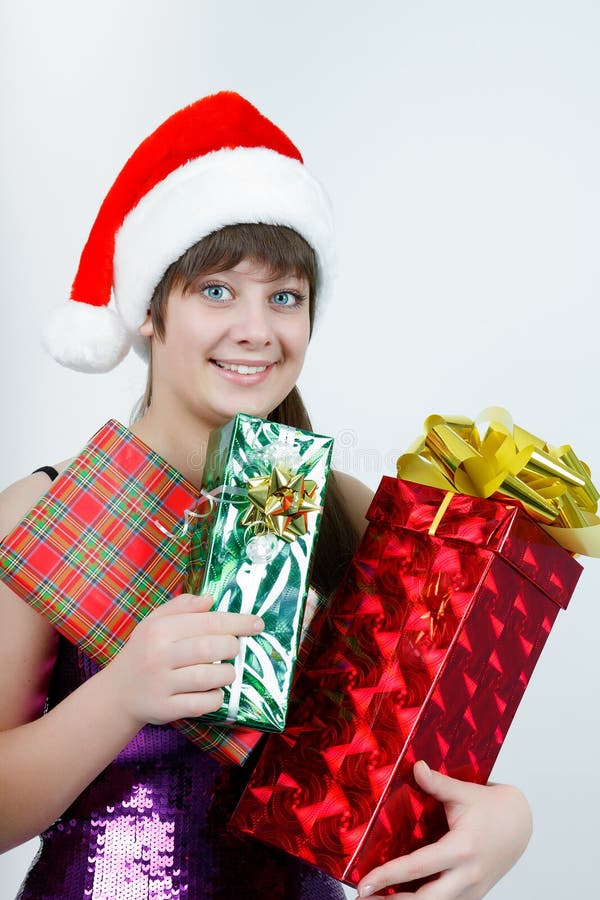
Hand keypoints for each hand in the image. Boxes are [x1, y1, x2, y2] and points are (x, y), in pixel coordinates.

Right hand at [102, 593, 263, 727]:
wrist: (118, 692)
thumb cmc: (144, 652)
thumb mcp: (155, 622)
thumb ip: (182, 606)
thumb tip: (210, 598)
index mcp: (160, 630)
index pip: (208, 621)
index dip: (238, 622)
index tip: (257, 624)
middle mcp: (159, 656)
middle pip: (211, 647)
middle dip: (233, 647)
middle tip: (234, 648)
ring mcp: (162, 684)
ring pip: (209, 677)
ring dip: (227, 673)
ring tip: (225, 671)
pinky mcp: (166, 709)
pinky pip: (203, 703)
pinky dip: (216, 697)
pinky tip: (214, 691)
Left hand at [356, 760, 531, 898]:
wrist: (520, 824)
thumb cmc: (491, 808)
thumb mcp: (464, 792)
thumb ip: (437, 783)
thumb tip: (415, 767)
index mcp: (462, 849)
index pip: (418, 867)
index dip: (388, 876)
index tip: (364, 883)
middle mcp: (467, 875)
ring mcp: (471, 889)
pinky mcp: (472, 895)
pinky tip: (401, 898)